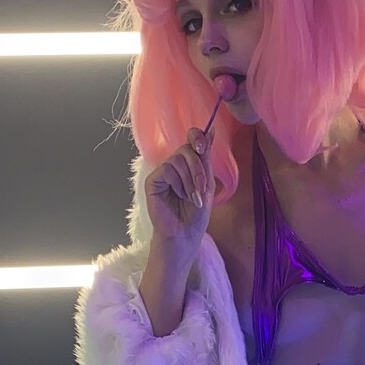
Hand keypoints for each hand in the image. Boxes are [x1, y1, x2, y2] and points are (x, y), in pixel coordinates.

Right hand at [143, 128, 215, 257]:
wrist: (185, 235)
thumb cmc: (195, 215)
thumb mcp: (206, 184)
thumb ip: (206, 158)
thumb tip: (211, 130)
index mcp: (189, 165)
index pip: (191, 139)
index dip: (197, 137)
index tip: (204, 147)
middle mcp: (175, 165)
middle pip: (186, 148)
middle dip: (198, 168)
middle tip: (201, 188)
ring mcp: (163, 172)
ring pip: (177, 158)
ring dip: (190, 179)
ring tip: (190, 197)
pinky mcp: (153, 180)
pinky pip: (167, 168)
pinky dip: (177, 183)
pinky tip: (177, 196)